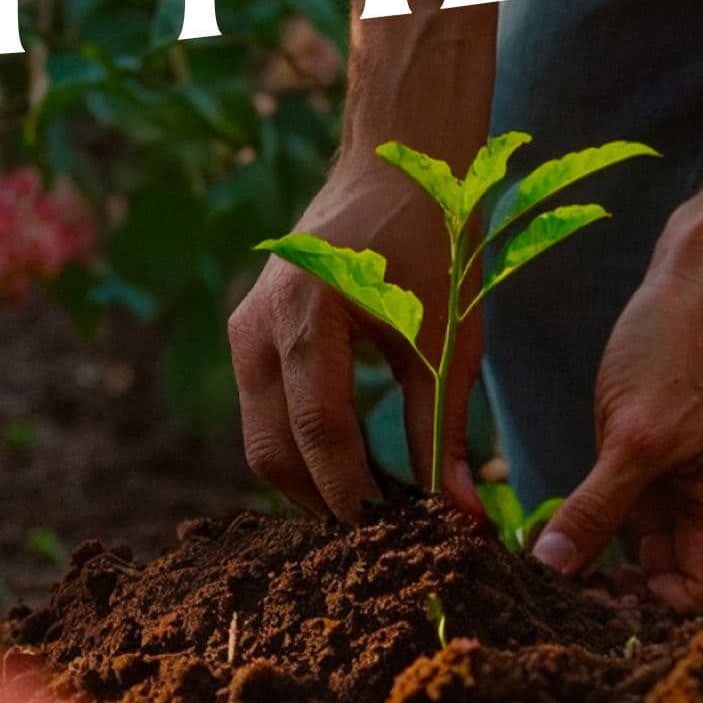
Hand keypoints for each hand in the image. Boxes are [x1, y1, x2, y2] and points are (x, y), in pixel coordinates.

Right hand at [227, 152, 478, 521]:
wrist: (397, 162)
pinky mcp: (248, 336)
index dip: (355, 496)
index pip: (319, 431)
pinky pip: (266, 414)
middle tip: (387, 539)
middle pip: (274, 450)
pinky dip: (303, 451)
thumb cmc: (433, 238)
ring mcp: (243, 329)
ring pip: (263, 441)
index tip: (397, 540)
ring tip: (378, 510)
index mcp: (307, 311)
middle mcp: (258, 323)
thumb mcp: (448, 335)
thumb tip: (459, 516)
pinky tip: (355, 472)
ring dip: (312, 483)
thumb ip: (443, 427)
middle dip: (326, 503)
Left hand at [531, 246, 702, 611]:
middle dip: (613, 590)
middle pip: (668, 580)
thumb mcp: (632, 438)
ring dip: (599, 553)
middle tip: (548, 592)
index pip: (693, 602)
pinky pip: (633, 503)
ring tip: (541, 560)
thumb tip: (551, 572)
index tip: (580, 608)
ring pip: (644, 544)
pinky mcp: (666, 452)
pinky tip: (555, 517)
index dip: (643, 615)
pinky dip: (598, 514)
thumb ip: (595, 511)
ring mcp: (692, 477)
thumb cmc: (682, 347)